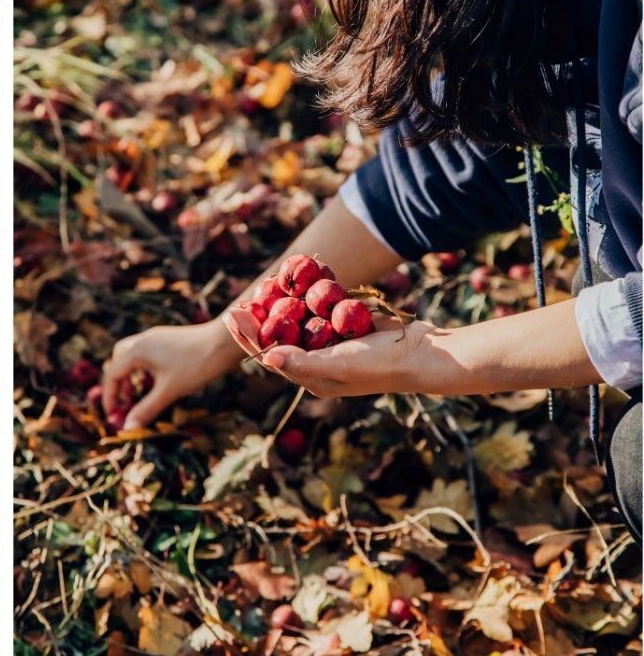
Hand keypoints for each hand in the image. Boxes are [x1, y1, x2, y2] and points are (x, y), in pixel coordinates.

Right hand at [101, 322, 241, 429]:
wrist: (224, 342)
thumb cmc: (196, 365)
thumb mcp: (169, 391)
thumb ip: (146, 409)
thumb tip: (127, 428)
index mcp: (137, 351)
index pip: (112, 374)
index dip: (110, 397)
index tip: (114, 416)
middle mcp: (143, 340)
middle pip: (118, 359)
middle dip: (119, 381)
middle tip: (127, 399)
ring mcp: (156, 337)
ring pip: (132, 354)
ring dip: (132, 373)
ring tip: (142, 390)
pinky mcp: (168, 338)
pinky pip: (146, 352)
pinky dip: (144, 367)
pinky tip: (158, 379)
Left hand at [223, 306, 451, 397]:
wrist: (424, 354)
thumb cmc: (380, 365)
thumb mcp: (338, 365)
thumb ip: (302, 362)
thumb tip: (265, 358)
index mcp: (312, 378)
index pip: (270, 356)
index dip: (248, 336)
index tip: (232, 314)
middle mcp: (319, 362)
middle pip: (281, 337)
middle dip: (260, 318)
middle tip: (242, 298)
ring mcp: (335, 344)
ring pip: (300, 321)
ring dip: (283, 304)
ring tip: (264, 285)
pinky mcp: (349, 326)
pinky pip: (323, 308)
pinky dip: (311, 294)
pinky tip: (298, 277)